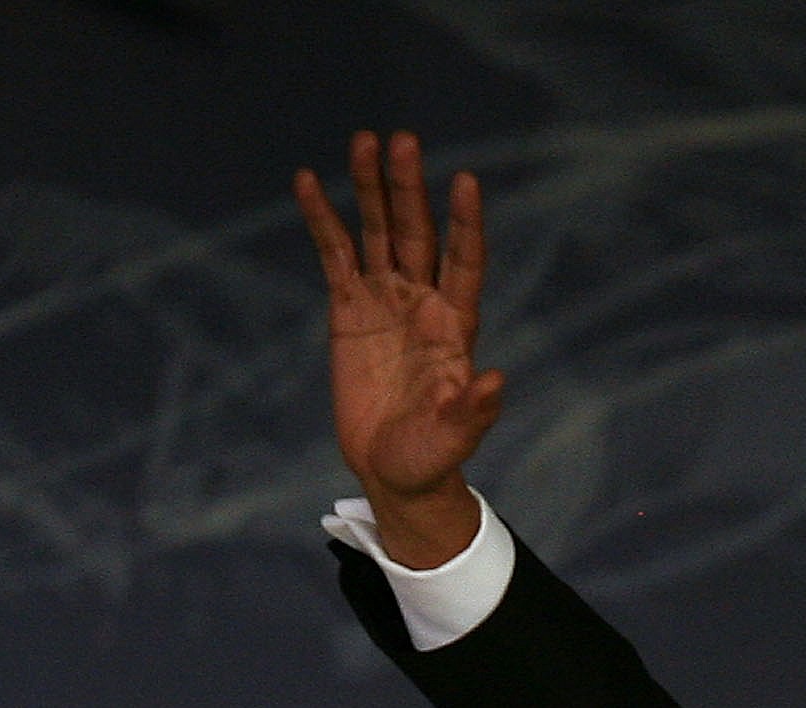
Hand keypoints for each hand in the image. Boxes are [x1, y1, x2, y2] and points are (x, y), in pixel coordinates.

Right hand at [293, 130, 506, 565]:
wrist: (394, 469)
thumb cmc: (432, 456)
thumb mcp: (454, 437)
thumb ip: (473, 409)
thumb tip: (496, 380)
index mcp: (456, 326)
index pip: (464, 261)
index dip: (464, 223)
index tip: (466, 180)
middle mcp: (423, 303)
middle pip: (417, 233)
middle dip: (410, 188)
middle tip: (402, 140)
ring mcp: (385, 301)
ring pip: (378, 232)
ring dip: (371, 189)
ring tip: (364, 140)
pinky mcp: (347, 310)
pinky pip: (334, 255)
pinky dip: (323, 220)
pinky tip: (308, 182)